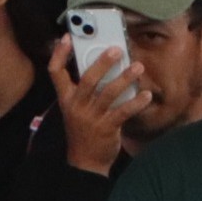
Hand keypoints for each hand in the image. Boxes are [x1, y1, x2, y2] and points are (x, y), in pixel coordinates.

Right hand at [50, 35, 152, 175]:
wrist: (85, 162)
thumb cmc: (84, 131)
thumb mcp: (76, 110)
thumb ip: (84, 91)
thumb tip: (103, 68)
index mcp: (66, 98)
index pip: (55, 72)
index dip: (59, 54)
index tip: (66, 38)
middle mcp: (76, 105)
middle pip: (87, 79)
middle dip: (102, 62)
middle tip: (117, 50)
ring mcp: (92, 117)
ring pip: (108, 93)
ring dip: (124, 78)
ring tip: (137, 67)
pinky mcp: (107, 128)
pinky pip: (124, 112)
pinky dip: (136, 102)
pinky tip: (146, 95)